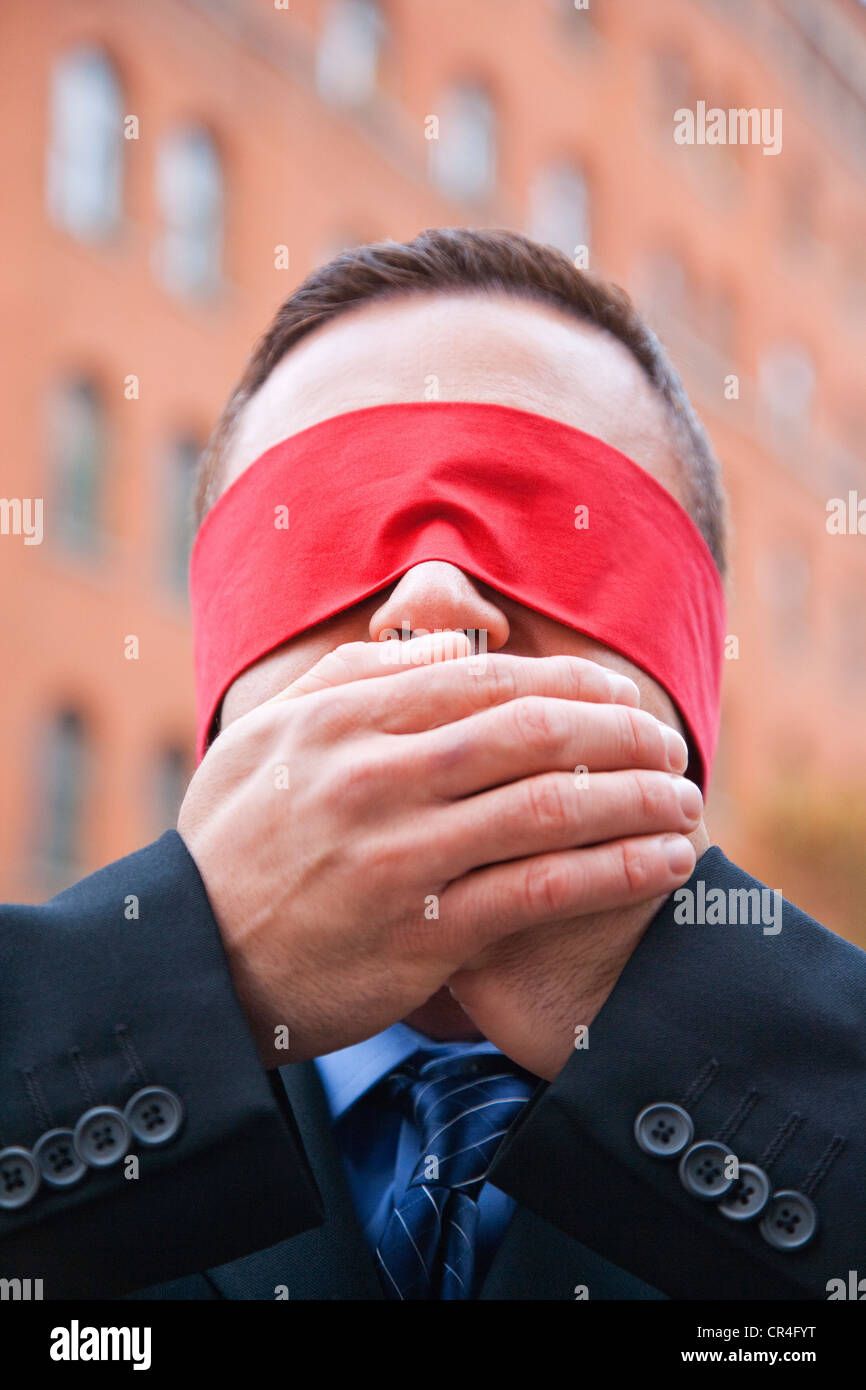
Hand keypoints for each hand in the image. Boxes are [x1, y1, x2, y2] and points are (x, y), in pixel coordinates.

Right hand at [178, 634, 694, 1066]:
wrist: (194, 962)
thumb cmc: (237, 841)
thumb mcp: (266, 738)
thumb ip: (355, 677)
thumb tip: (449, 643)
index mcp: (343, 722)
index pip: (485, 679)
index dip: (572, 682)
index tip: (623, 693)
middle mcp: (376, 779)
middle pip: (533, 733)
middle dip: (622, 731)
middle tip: (670, 742)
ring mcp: (402, 858)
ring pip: (551, 809)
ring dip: (638, 798)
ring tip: (688, 800)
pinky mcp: (425, 934)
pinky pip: (544, 891)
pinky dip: (618, 870)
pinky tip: (666, 861)